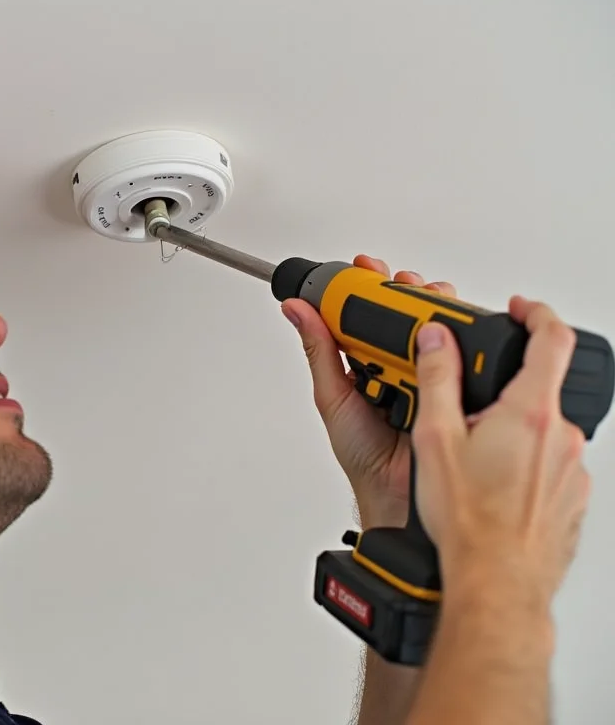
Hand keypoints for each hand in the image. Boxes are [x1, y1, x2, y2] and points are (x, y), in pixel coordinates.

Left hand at [280, 255, 455, 526]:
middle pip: (413, 312)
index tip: (365, 267)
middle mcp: (402, 364)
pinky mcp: (458, 389)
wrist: (397, 496)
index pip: (372, 313)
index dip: (370, 285)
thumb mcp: (333, 397)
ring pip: (443, 329)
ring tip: (430, 307)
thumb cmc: (363, 455)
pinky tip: (454, 339)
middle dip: (413, 290)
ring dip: (441, 311)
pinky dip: (465, 343)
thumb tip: (296, 311)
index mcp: (368, 361)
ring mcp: (433, 375)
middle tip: (405, 283)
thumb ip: (319, 352)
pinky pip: (466, 359)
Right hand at [411, 297, 589, 605]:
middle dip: (502, 390)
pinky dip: (521, 467)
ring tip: (472, 463)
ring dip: (510, 434)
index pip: (551, 339)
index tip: (518, 308)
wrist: (496, 583)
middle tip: (469, 410)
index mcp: (531, 413)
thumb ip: (437, 379)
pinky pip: (548, 466)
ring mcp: (572, 470)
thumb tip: (436, 341)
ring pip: (541, 432)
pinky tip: (490, 490)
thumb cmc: (468, 522)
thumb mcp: (434, 439)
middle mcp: (562, 437)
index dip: (535, 313)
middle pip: (538, 389)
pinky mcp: (572, 498)